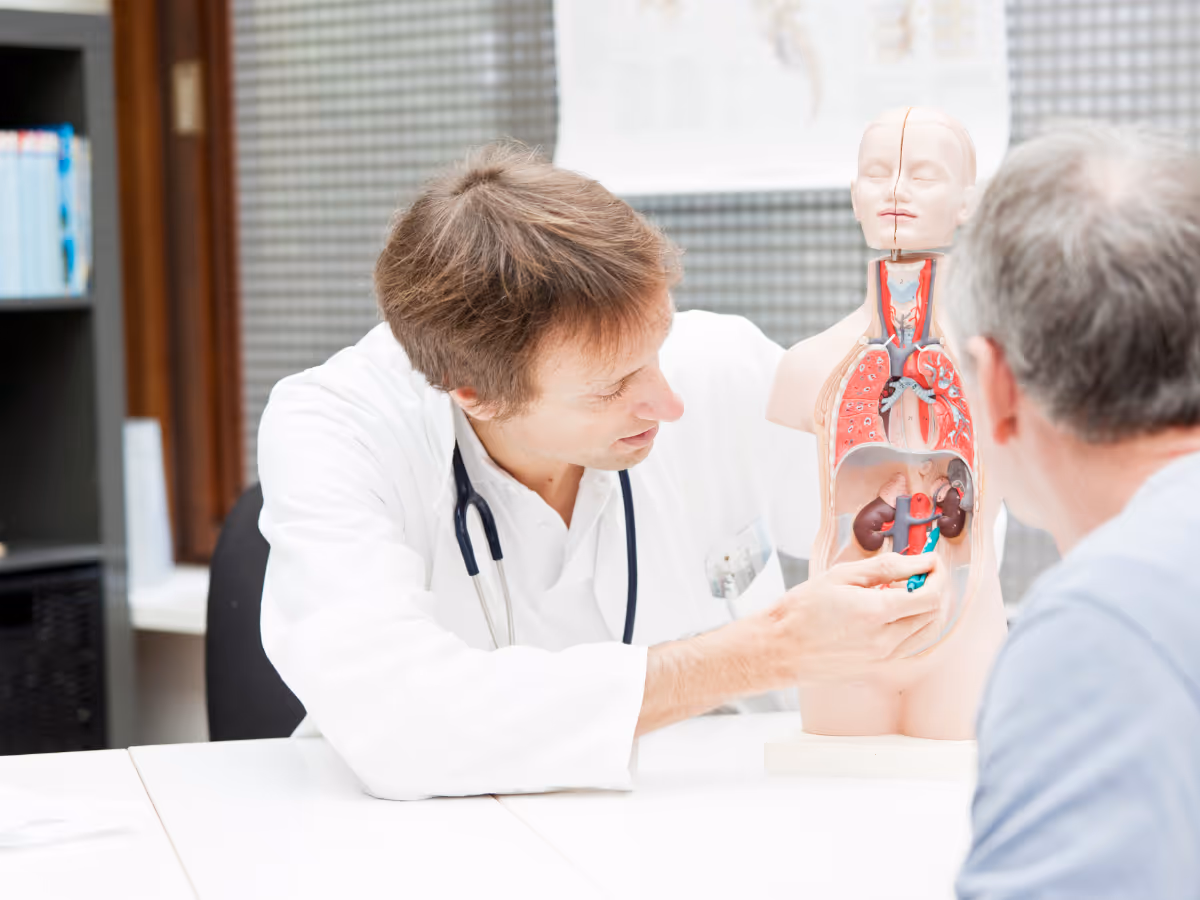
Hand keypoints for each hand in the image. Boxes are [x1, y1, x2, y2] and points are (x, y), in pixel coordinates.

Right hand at [760, 552, 946, 684]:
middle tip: (919, 573)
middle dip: (934, 589)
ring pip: (926, 633)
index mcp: (876, 613)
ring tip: (907, 593)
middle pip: (933, 614)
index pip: (930, 595)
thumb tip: (918, 561)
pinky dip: (915, 629)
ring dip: (927, 610)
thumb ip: (885, 567)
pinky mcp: (877, 670)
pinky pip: (911, 649)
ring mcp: (883, 659)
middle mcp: (886, 640)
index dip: (937, 575)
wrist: (778, 649)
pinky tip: (898, 617)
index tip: (931, 562)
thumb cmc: (800, 611)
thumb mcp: (840, 576)